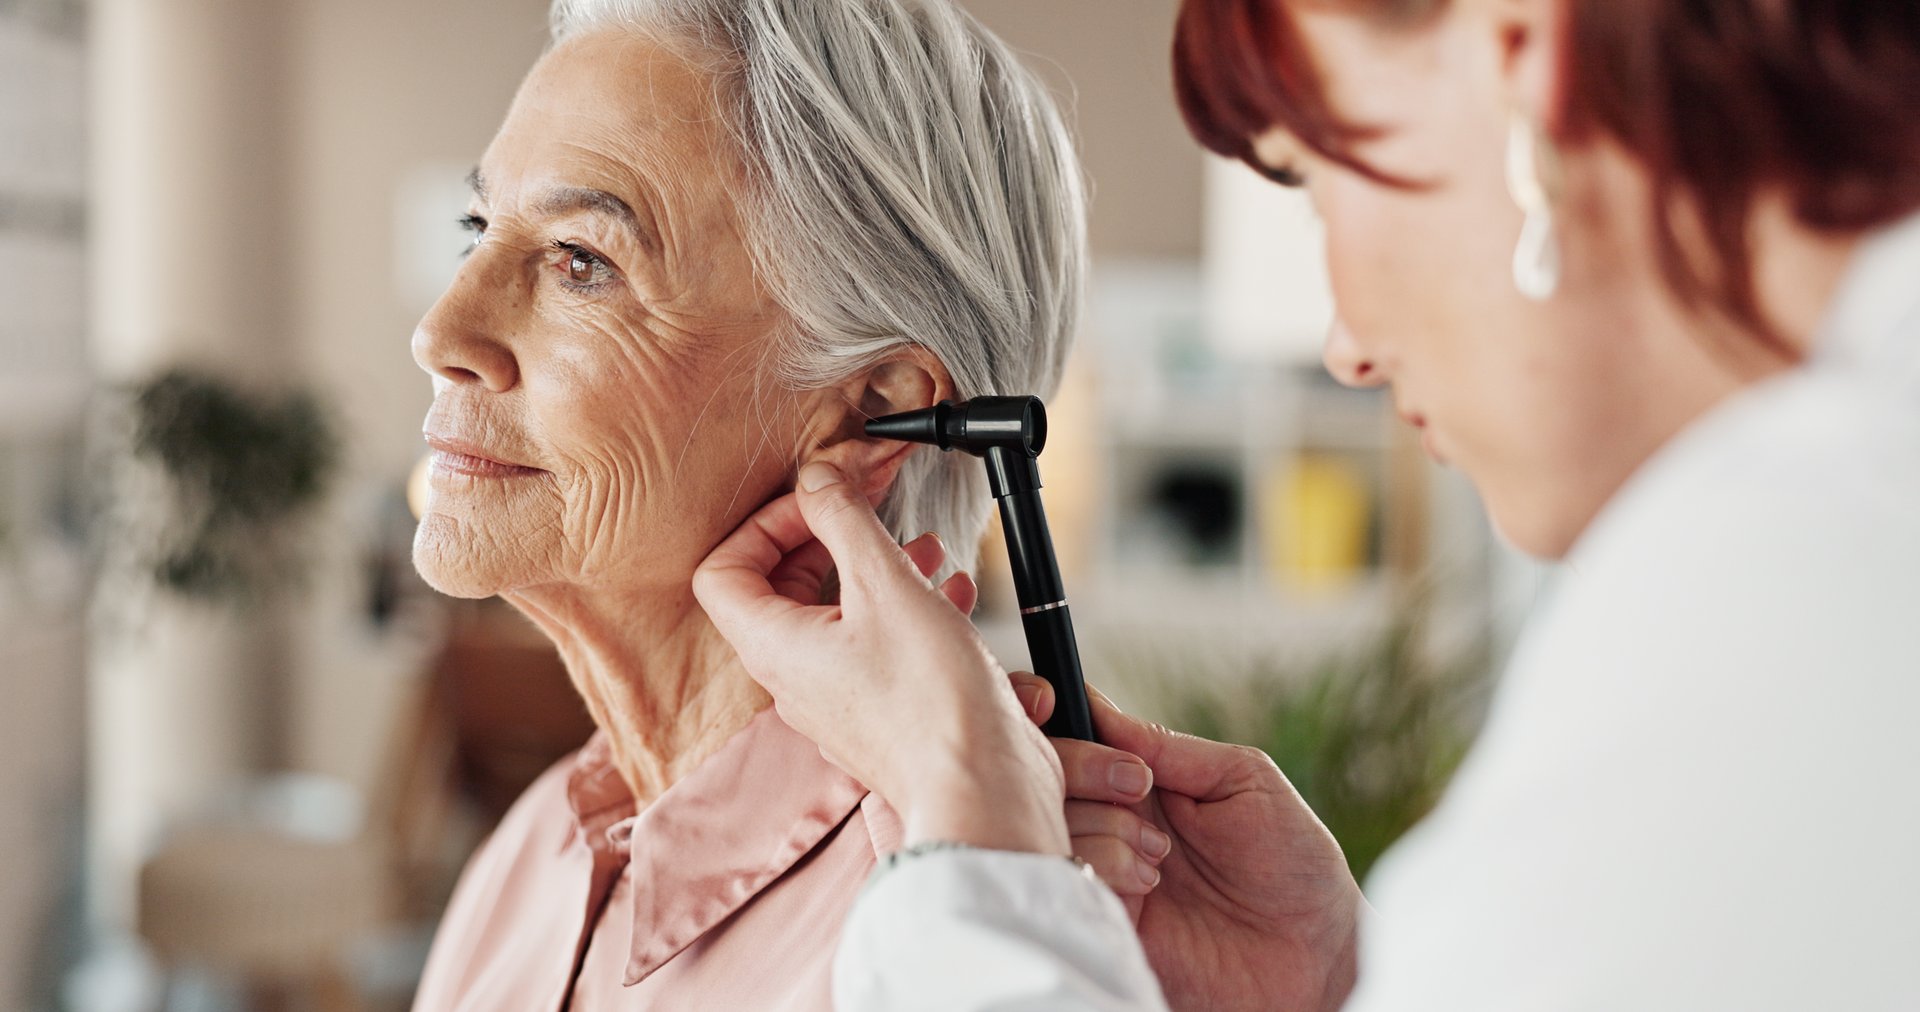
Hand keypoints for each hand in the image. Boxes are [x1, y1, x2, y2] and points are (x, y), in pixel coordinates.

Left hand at [693, 462, 1068, 856]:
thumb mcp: (886, 584)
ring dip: (876, 568)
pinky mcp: (883, 712)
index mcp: (773, 646)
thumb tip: (818, 476)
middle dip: (829, 537)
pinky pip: (879, 645)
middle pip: (782, 587)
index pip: (722, 570)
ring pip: (838, 614)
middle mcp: (795, 677)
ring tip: (926, 548)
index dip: (764, 523)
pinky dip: (909, 608)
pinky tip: (955, 594)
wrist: (983, 792)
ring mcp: (839, 699)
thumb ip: (844, 518)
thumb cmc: (931, 704)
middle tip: (871, 506)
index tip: (818, 499)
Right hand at [1022, 675, 1363, 1011]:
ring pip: (1057, 822)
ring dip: (1110, 826)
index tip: (1067, 706)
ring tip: (1161, 856)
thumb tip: (1099, 708)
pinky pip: (1074, 874)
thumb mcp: (1243, 779)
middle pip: (1049, 771)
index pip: (1078, 737)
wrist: (1316, 954)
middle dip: (1086, 766)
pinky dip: (1109, 866)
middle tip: (1137, 786)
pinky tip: (1152, 884)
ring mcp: (1109, 868)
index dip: (1059, 717)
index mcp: (1145, 780)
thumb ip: (1169, 746)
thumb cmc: (1295, 865)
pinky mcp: (1106, 917)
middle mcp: (1118, 820)